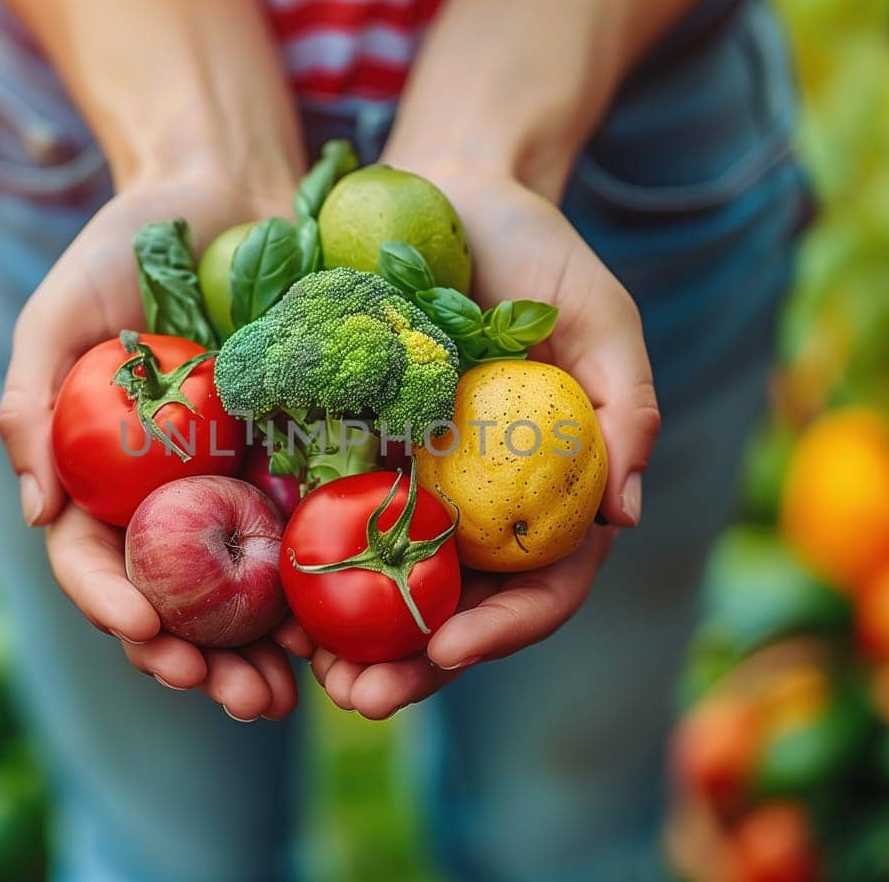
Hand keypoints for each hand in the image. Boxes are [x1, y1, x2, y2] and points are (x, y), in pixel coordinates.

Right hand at [0, 172, 304, 720]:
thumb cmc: (127, 244)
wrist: (230, 190)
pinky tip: (347, 635)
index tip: (142, 630)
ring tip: (285, 694)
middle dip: (198, 660)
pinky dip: (330, 597)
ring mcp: (242, 486)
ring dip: (263, 655)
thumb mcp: (61, 310)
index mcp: (105, 479)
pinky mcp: (311, 464)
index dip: (114, 604)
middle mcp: (172, 498)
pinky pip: (321, 540)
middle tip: (232, 696)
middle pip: (177, 602)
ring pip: (249, 595)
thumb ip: (32, 401)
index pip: (99, 561)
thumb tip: (38, 513)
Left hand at [302, 171, 660, 718]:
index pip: (538, 583)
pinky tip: (260, 602)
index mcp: (544, 487)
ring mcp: (406, 481)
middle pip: (451, 607)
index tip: (454, 648)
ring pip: (380, 585)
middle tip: (359, 698)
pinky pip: (318, 520)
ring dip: (344, 640)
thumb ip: (626, 406)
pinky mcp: (340, 449)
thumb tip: (627, 517)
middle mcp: (474, 501)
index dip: (503, 626)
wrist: (445, 189)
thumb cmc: (537, 250)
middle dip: (409, 665)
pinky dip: (296, 569)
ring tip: (300, 673)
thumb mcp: (598, 314)